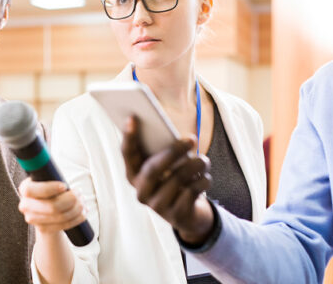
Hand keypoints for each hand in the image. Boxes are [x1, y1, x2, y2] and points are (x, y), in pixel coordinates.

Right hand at [18, 178, 85, 235]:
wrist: (46, 208)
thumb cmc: (50, 188)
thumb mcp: (48, 177)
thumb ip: (50, 172)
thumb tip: (54, 164)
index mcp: (25, 189)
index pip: (31, 190)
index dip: (49, 188)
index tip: (64, 186)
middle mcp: (25, 205)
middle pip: (50, 206)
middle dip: (71, 200)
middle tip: (79, 193)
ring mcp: (33, 219)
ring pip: (60, 216)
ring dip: (76, 209)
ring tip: (83, 201)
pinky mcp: (43, 229)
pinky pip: (63, 225)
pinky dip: (76, 219)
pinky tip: (82, 213)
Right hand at [121, 116, 214, 244]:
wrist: (188, 214)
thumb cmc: (175, 179)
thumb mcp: (167, 165)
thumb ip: (164, 151)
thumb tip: (178, 136)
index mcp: (134, 175)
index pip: (127, 154)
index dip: (129, 137)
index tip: (132, 118)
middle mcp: (141, 191)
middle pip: (154, 169)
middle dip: (174, 152)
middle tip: (192, 139)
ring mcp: (157, 205)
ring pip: (177, 179)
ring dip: (196, 166)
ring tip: (204, 160)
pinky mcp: (176, 215)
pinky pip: (192, 191)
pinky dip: (203, 181)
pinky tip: (204, 178)